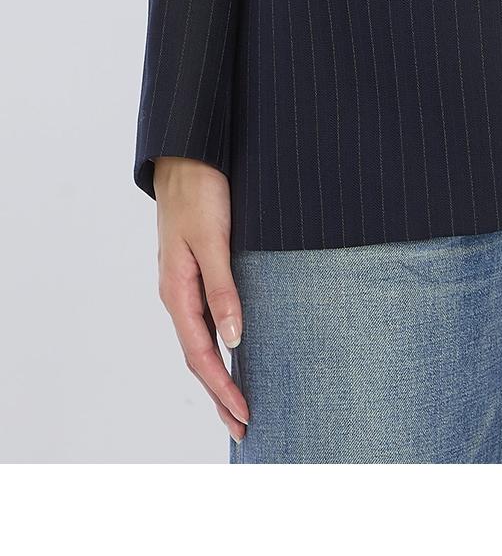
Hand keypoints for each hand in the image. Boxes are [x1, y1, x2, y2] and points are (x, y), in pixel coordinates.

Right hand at [153, 157, 248, 440]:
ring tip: (238, 401)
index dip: (223, 388)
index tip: (245, 414)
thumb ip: (222, 288)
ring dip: (218, 373)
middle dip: (220, 393)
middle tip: (244, 427)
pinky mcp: (195, 268)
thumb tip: (235, 339)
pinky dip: (218, 344)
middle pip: (198, 356)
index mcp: (177, 291)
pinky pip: (204, 318)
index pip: (201, 354)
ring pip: (201, 339)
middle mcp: (177, 293)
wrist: (187, 153)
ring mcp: (184, 282)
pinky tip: (232, 349)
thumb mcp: (212, 239)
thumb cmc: (199, 191)